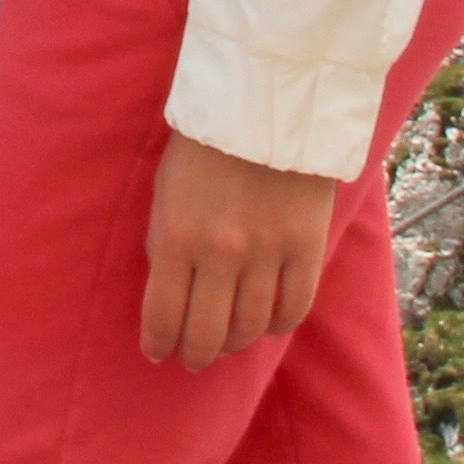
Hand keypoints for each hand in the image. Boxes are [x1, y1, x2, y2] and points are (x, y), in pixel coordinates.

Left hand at [140, 135, 341, 369]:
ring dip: (234, 344)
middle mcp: (220, 254)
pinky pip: (293, 308)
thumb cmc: (204, 144)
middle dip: (194, 354)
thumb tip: (166, 290)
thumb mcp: (164, 189)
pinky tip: (265, 325)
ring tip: (227, 345)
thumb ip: (165, 241)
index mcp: (176, 237)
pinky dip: (276, 326)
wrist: (267, 104)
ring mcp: (267, 254)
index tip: (156, 353)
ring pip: (250, 327)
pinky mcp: (307, 248)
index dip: (157, 342)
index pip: (162, 314)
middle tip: (192, 359)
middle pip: (207, 333)